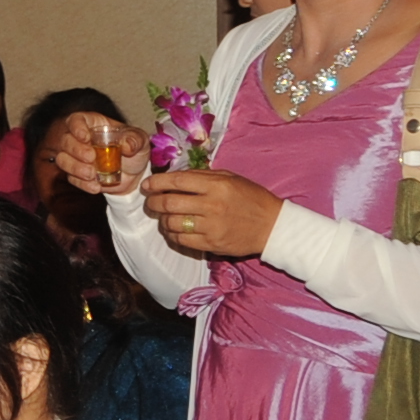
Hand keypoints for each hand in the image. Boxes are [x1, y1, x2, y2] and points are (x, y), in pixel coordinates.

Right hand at [46, 113, 151, 197]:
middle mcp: (80, 139)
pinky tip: (96, 186)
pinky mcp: (77, 175)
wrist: (134, 175)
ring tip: (92, 174)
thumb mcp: (140, 141)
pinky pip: (71, 179)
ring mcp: (76, 158)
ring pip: (62, 159)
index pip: (76, 120)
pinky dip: (82, 184)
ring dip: (75, 168)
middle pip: (65, 140)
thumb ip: (135, 140)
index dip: (76, 127)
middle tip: (91, 158)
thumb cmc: (134, 150)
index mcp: (93, 125)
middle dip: (76, 150)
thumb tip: (126, 145)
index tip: (85, 137)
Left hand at [140, 168, 284, 258]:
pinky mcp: (211, 244)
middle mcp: (212, 205)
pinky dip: (172, 235)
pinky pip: (181, 240)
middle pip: (169, 203)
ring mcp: (211, 226)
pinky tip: (175, 230)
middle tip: (151, 202)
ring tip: (164, 216)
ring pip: (172, 223)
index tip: (147, 185)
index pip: (177, 181)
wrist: (272, 226)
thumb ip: (202, 175)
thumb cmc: (250, 198)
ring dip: (163, 220)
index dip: (157, 182)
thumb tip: (174, 176)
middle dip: (153, 202)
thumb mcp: (230, 178)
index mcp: (216, 185)